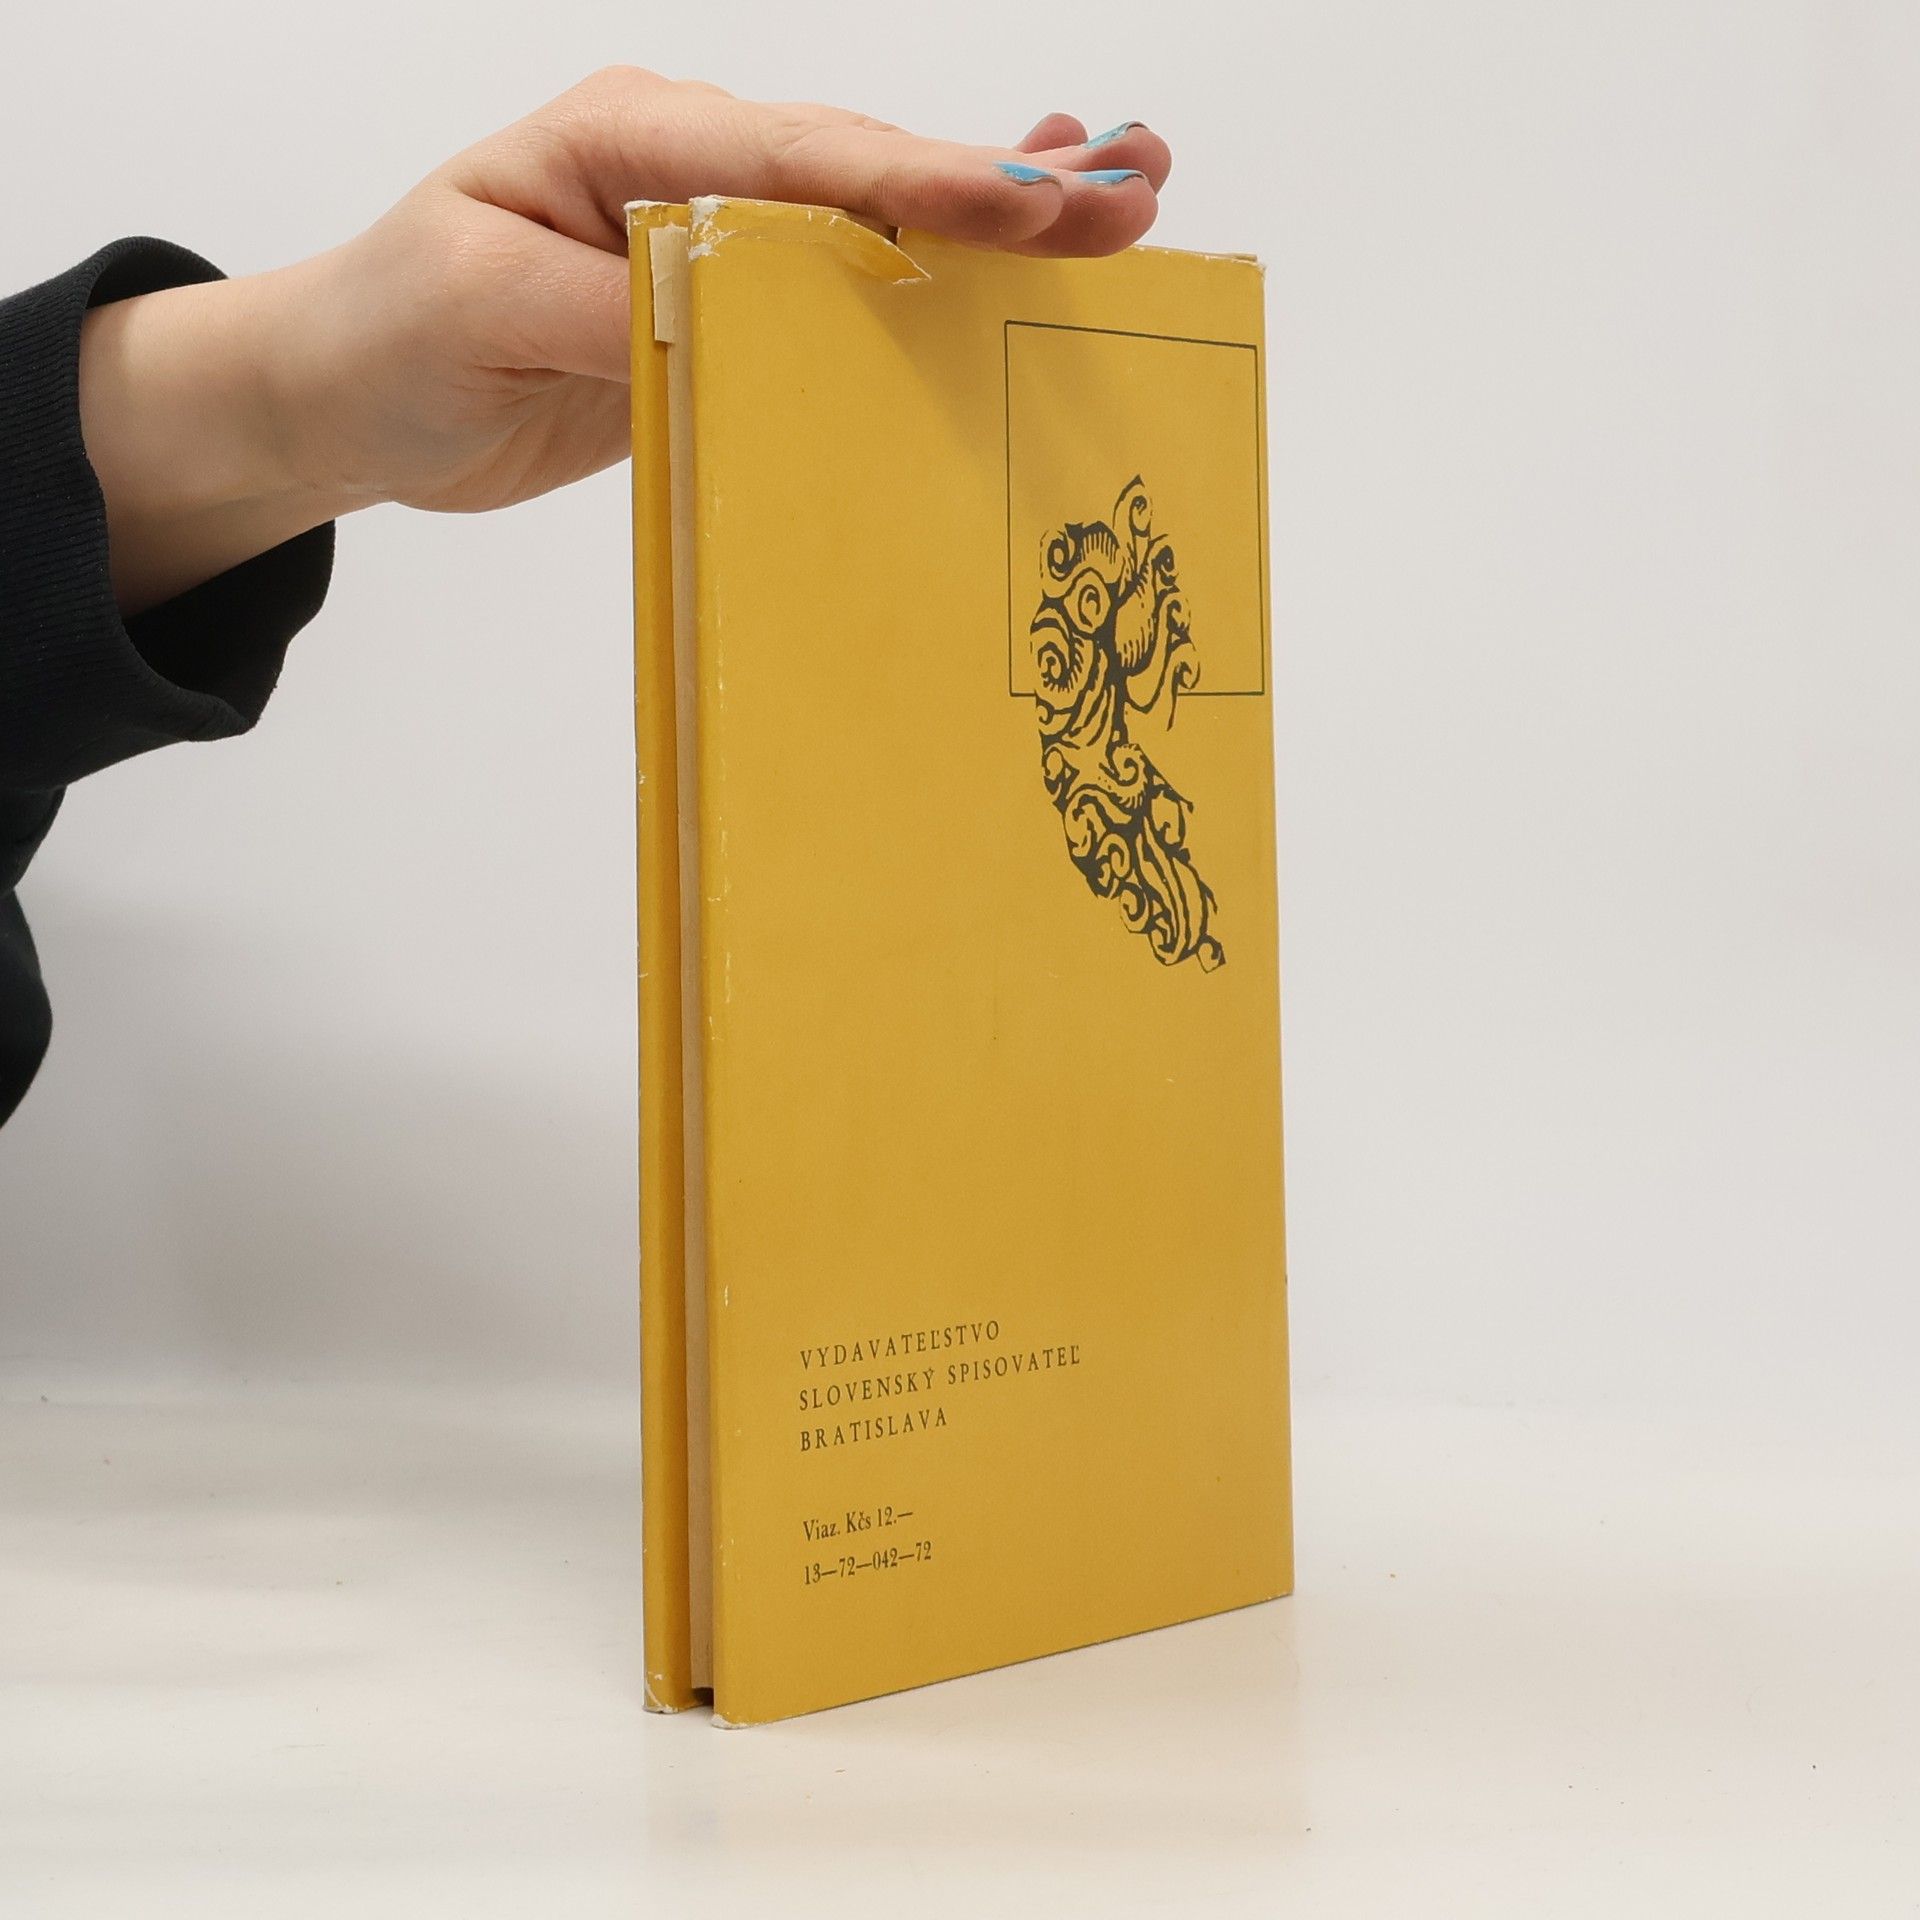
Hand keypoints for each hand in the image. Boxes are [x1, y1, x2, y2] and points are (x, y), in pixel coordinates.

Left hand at [78, 72, 1172, 613]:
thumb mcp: (485, 310)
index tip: (1033, 202)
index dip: (923, 184)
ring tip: (1126, 190)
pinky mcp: (732, 314)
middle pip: (868, 172)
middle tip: (1133, 196)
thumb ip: (615, 307)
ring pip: (880, 217)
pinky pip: (849, 288)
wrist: (356, 392)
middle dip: (1004, 186)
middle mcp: (693, 172)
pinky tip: (1019, 233)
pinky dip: (938, 264)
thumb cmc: (397, 333)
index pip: (802, 160)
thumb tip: (734, 310)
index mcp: (633, 141)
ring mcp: (721, 240)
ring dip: (1002, 207)